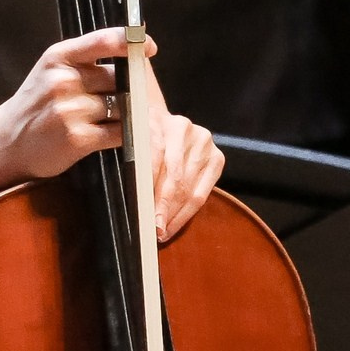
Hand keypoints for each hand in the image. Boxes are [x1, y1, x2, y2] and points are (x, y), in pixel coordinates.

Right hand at [0, 26, 133, 187]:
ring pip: (124, 106)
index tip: (148, 46)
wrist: (3, 143)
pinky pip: (120, 133)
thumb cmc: (34, 106)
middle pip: (120, 78)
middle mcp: (63, 80)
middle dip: (130, 89)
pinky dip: (128, 136)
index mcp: (58, 57)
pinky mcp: (77, 138)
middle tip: (131, 99)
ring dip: (130, 115)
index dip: (132, 41)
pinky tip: (121, 137)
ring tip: (120, 120)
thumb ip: (85, 63)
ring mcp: (69, 110)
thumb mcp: (51, 72)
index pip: (104, 40)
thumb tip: (134, 57)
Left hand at [127, 71, 224, 243]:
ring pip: (190, 187)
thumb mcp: (132, 144)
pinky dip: (188, 211)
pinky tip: (177, 222)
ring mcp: (203, 141)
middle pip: (175, 177)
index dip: (150, 189)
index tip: (143, 214)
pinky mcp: (217, 156)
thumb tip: (137, 202)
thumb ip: (135, 164)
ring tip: (164, 231)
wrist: (163, 123)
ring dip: (176, 214)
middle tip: (155, 230)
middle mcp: (183, 128)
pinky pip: (204, 191)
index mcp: (157, 119)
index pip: (155, 159)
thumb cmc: (143, 138)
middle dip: (164, 207)